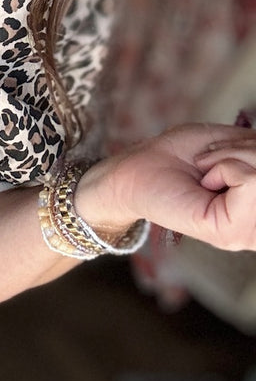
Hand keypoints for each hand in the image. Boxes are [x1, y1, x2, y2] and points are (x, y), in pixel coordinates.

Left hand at [78, 124, 255, 251]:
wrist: (135, 171)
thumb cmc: (179, 156)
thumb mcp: (233, 146)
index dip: (255, 151)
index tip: (229, 161)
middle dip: (247, 150)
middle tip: (213, 163)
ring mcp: (247, 234)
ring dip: (232, 156)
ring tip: (207, 171)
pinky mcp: (229, 232)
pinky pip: (251, 178)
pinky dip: (224, 165)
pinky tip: (204, 180)